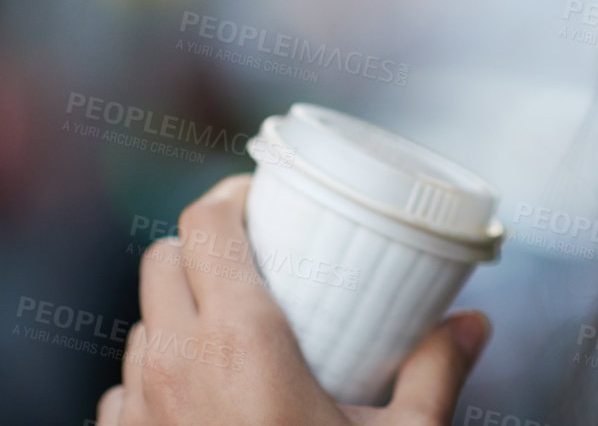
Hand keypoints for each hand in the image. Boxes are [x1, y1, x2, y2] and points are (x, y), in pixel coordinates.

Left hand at [95, 174, 490, 425]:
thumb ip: (437, 373)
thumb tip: (473, 324)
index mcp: (238, 342)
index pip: (203, 227)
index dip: (229, 196)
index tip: (263, 195)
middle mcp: (173, 366)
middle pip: (160, 260)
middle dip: (204, 245)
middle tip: (256, 251)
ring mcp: (138, 416)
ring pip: (140, 325)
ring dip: (179, 310)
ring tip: (234, 325)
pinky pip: (124, 392)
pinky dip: (155, 377)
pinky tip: (198, 397)